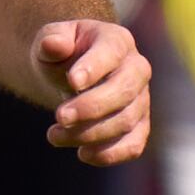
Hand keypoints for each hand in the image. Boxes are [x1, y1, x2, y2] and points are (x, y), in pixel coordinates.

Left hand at [34, 17, 153, 163]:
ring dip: (89, 133)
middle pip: (123, 91)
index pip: (111, 53)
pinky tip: (82, 153)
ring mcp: (142, 99)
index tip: (71, 82)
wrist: (74, 75)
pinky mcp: (139, 126)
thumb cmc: (65, 54)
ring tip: (54, 135)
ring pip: (125, 121)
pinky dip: (110, 154)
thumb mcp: (53, 40)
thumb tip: (53, 44)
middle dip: (90, 107)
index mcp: (117, 41)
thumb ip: (52, 40)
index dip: (93, 68)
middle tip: (59, 117)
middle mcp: (137, 69)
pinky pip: (134, 145)